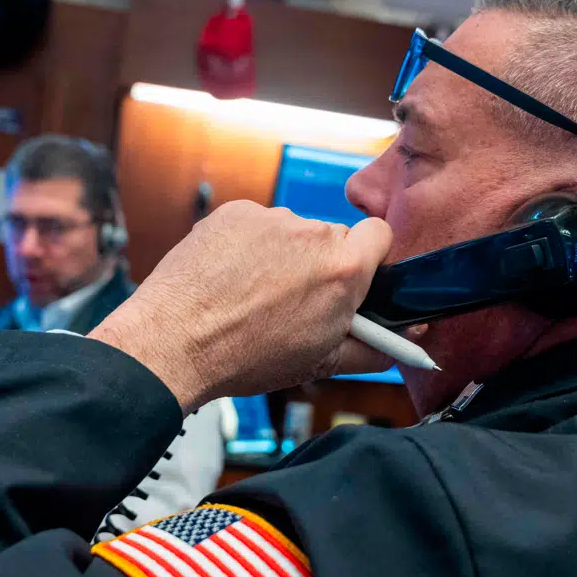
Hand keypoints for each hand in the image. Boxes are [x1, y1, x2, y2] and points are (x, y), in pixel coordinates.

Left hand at [90, 202, 393, 410]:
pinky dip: (247, 246)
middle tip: (293, 301)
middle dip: (319, 265)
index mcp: (344, 269)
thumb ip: (373, 350)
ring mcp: (270, 218)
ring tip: (251, 295)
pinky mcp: (234, 212)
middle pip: (331, 238)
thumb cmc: (245, 358)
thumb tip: (404, 343)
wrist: (173, 343)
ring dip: (281, 256)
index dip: (368, 258)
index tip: (351, 279)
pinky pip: (255, 225)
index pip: (380, 235)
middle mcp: (312, 233)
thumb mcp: (320, 364)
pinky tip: (228, 279)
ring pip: (291, 232)